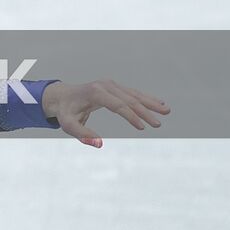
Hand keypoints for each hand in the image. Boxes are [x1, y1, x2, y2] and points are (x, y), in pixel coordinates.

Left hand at [41, 79, 168, 147]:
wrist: (62, 96)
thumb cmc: (66, 112)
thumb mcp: (68, 125)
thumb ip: (82, 134)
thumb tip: (100, 144)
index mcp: (95, 93)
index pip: (118, 105)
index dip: (130, 116)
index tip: (142, 128)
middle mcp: (104, 85)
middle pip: (128, 99)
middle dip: (145, 112)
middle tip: (159, 124)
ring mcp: (110, 84)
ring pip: (133, 94)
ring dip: (150, 103)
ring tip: (167, 110)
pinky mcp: (113, 86)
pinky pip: (132, 93)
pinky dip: (145, 98)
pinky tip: (159, 103)